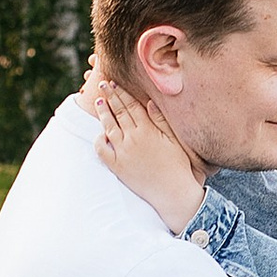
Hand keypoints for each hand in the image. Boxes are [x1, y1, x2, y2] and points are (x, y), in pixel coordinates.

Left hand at [88, 71, 205, 232]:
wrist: (173, 192)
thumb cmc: (178, 165)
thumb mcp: (174, 139)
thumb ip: (160, 120)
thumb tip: (149, 102)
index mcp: (148, 130)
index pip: (131, 106)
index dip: (122, 93)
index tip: (114, 84)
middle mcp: (133, 138)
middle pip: (119, 112)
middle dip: (110, 97)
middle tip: (102, 84)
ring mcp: (123, 152)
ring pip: (109, 127)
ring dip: (102, 113)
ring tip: (98, 101)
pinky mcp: (118, 167)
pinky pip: (102, 151)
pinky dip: (99, 140)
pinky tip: (99, 133)